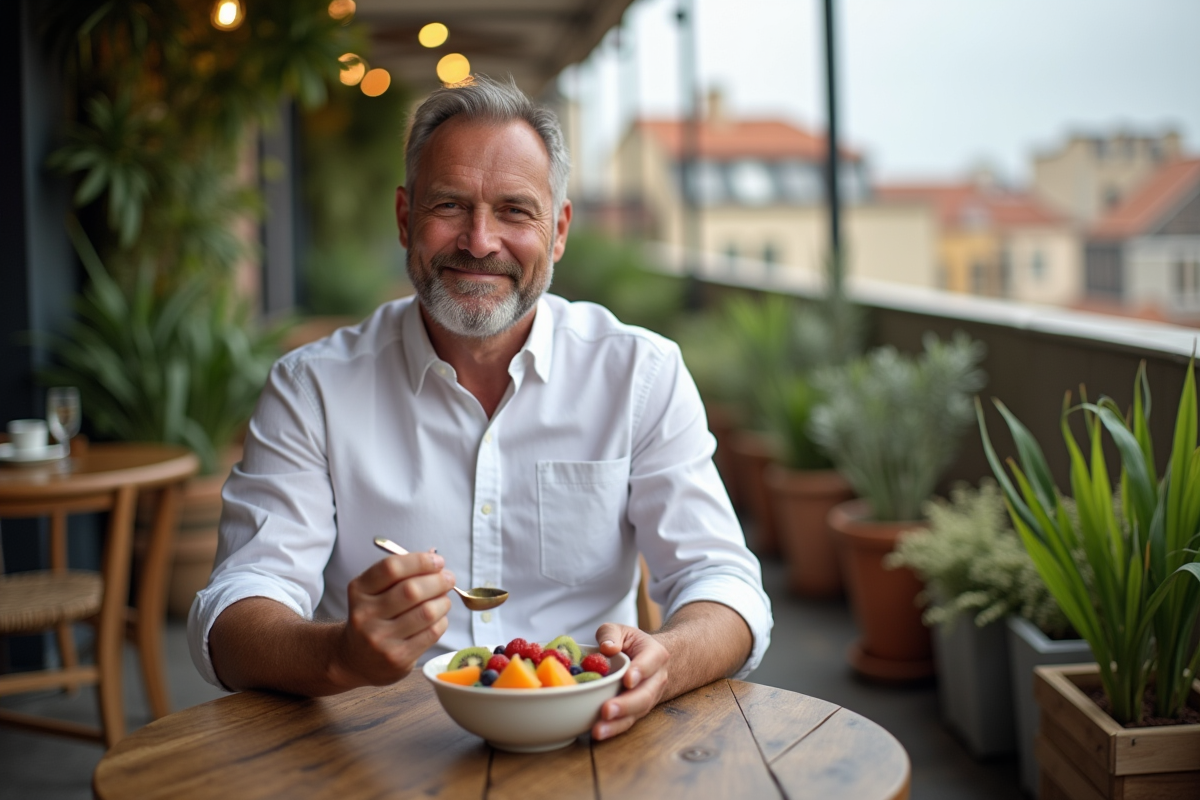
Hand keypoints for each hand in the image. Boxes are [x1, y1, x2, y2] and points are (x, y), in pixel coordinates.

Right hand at [332, 550, 454, 687]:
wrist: (357, 660)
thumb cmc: (374, 617)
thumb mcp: (374, 592)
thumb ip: (401, 574)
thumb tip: (435, 560)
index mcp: (359, 591)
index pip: (392, 568)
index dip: (420, 561)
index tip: (438, 561)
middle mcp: (365, 614)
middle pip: (412, 590)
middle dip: (438, 581)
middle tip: (449, 578)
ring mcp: (380, 638)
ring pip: (426, 612)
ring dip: (443, 602)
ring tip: (444, 600)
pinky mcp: (397, 657)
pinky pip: (431, 633)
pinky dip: (442, 621)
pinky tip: (438, 619)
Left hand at [591, 623, 670, 740]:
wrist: (651, 662)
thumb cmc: (633, 644)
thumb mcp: (622, 631)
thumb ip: (611, 633)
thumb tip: (607, 648)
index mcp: (655, 654)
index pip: (651, 662)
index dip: (640, 671)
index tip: (628, 679)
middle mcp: (656, 680)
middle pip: (644, 695)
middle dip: (625, 705)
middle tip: (607, 710)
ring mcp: (648, 698)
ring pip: (636, 713)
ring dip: (617, 723)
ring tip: (598, 730)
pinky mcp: (637, 712)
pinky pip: (627, 722)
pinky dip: (613, 729)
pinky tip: (598, 733)